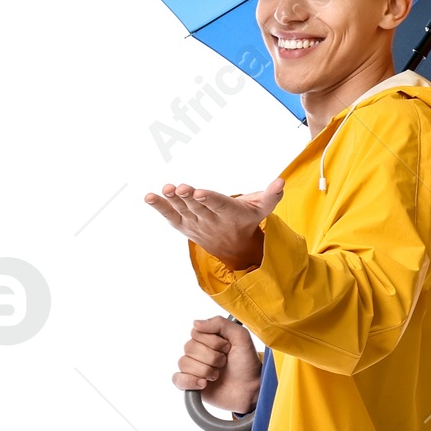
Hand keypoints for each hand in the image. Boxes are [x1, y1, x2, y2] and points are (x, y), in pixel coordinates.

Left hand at [143, 177, 283, 269]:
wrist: (234, 249)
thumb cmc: (247, 220)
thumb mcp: (262, 209)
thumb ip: (271, 196)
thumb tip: (282, 181)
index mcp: (230, 214)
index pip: (219, 205)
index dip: (209, 199)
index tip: (200, 192)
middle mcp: (211, 220)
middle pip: (198, 207)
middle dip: (188, 198)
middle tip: (179, 188)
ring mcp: (196, 223)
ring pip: (183, 211)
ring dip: (172, 201)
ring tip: (165, 190)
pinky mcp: (184, 225)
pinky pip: (170, 216)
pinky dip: (159, 207)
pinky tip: (149, 197)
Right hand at [172, 317, 260, 412]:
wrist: (250, 389)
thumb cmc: (247, 364)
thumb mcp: (240, 336)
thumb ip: (220, 323)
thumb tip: (195, 323)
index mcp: (208, 338)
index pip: (196, 332)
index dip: (212, 341)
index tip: (227, 348)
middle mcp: (198, 352)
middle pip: (189, 347)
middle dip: (212, 357)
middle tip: (224, 363)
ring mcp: (193, 368)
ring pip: (184, 363)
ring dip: (205, 370)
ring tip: (217, 375)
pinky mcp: (191, 384)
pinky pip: (177, 379)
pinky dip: (189, 381)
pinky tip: (203, 384)